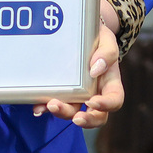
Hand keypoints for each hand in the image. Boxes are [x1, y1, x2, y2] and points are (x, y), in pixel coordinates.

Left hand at [33, 0, 122, 127]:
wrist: (83, 32)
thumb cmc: (99, 38)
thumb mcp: (107, 40)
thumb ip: (107, 53)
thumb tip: (95, 69)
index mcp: (110, 83)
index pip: (114, 100)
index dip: (105, 106)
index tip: (92, 102)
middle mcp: (95, 93)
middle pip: (96, 115)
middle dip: (86, 120)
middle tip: (75, 117)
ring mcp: (78, 95)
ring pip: (74, 112)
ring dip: (63, 113)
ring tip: (51, 105)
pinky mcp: (62, 92)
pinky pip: (55, 103)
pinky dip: (46, 107)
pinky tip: (38, 107)